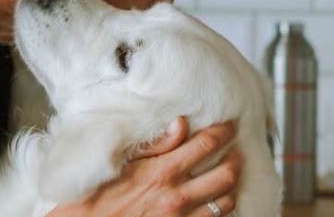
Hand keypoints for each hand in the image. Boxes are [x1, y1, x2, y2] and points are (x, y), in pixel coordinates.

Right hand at [46, 118, 240, 216]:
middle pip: (226, 174)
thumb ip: (156, 146)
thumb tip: (180, 125)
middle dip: (236, 158)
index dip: (223, 132)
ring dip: (231, 185)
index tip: (229, 126)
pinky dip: (221, 208)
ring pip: (226, 201)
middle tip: (235, 150)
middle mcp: (177, 196)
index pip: (205, 145)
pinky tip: (215, 199)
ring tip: (228, 174)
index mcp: (162, 172)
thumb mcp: (121, 163)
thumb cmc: (97, 196)